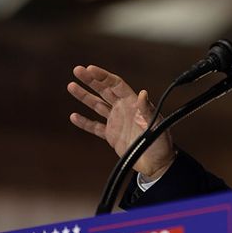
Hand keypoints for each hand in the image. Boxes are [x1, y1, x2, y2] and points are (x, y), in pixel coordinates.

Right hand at [68, 65, 175, 179]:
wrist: (156, 163)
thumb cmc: (160, 143)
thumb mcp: (156, 125)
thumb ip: (147, 110)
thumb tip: (143, 93)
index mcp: (133, 103)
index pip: (115, 85)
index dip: (103, 76)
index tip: (90, 69)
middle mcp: (123, 109)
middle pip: (104, 90)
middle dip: (90, 80)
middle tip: (77, 70)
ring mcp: (116, 121)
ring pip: (97, 105)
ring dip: (84, 96)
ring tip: (71, 86)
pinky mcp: (111, 135)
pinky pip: (95, 127)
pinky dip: (85, 122)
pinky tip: (74, 116)